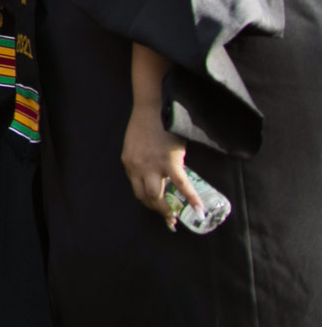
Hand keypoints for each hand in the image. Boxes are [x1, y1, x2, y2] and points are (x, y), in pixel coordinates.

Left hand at [122, 102, 199, 225]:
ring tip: (175, 216)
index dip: (147, 201)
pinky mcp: (169, 163)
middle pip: (145, 197)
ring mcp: (152, 167)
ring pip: (158, 196)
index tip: (156, 206)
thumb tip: (156, 172)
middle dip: (157, 209)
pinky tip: (198, 209)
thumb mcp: (136, 145)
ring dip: (166, 209)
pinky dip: (191, 198)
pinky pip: (182, 185)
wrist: (153, 108)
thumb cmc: (146, 123)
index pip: (136, 189)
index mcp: (128, 164)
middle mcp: (137, 169)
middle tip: (168, 218)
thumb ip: (143, 160)